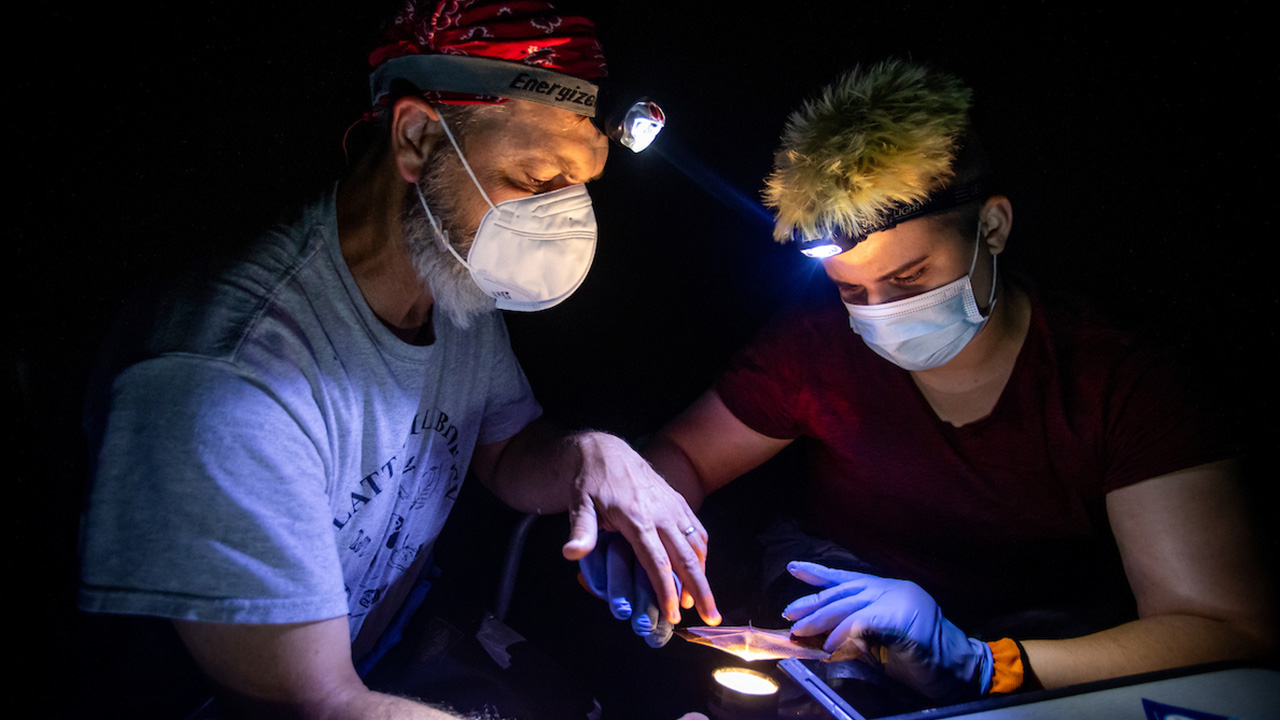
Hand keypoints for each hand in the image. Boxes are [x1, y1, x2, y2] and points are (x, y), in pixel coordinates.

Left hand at [561, 432, 720, 626]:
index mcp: (638, 518)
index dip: (666, 590)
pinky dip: (702, 552)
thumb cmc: (590, 482)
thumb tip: (571, 553)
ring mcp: (673, 506)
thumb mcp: (579, 503)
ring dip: (703, 574)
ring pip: (697, 545)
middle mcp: (662, 513)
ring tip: (704, 601)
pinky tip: (699, 569)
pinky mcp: (678, 501)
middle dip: (700, 590)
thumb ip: (581, 530)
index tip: (673, 614)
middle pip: (686, 558)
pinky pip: (697, 530)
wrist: (605, 450)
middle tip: (711, 617)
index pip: (657, 562)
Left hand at [783, 562, 991, 700]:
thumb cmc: (923, 658)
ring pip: (849, 604)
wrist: (959, 670)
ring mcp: (900, 599)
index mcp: (890, 589)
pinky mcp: (902, 616)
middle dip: (813, 603)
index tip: (794, 568)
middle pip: (844, 591)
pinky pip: (863, 622)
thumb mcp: (885, 639)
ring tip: (801, 631)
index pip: (849, 579)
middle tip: (790, 614)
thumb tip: (827, 633)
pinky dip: (843, 633)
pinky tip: (830, 646)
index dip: (820, 573)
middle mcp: (893, 588)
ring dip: (821, 620)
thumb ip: (861, 629)